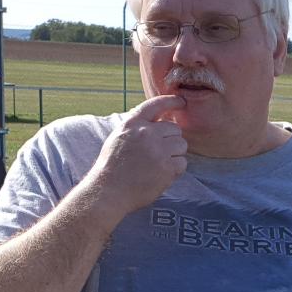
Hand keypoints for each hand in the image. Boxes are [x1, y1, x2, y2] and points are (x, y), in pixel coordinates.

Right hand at [86, 95, 187, 211]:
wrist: (109, 191)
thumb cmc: (112, 167)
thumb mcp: (119, 138)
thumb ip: (137, 128)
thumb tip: (158, 123)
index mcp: (133, 124)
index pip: (156, 104)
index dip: (171, 101)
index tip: (182, 102)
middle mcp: (147, 133)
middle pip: (175, 129)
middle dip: (171, 141)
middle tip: (158, 155)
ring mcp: (158, 150)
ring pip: (182, 145)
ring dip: (175, 155)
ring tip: (158, 165)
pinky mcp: (166, 167)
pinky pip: (182, 163)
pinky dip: (176, 170)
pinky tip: (161, 175)